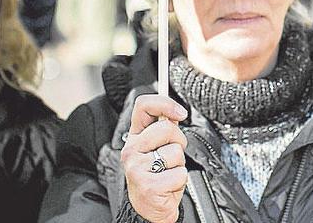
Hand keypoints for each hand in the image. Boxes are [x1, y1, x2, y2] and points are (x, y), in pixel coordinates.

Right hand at [121, 94, 188, 222]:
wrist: (148, 208)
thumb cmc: (156, 177)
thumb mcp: (157, 149)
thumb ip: (164, 130)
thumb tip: (175, 113)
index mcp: (135, 136)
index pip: (143, 106)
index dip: (164, 103)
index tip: (180, 112)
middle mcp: (132, 149)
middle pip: (166, 128)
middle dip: (178, 142)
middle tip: (171, 156)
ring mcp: (137, 167)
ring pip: (175, 152)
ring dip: (179, 164)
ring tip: (168, 172)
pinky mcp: (148, 185)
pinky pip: (179, 173)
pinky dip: (180, 181)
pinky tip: (168, 185)